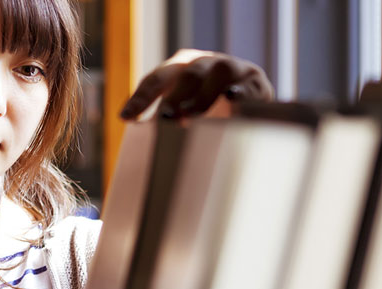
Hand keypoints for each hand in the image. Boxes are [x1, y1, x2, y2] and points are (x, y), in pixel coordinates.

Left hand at [120, 49, 274, 119]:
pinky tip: (232, 101)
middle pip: (188, 74)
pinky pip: (250, 86)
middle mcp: (204, 63)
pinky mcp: (256, 82)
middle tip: (164, 120)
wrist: (247, 102)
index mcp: (179, 68)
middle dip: (175, 96)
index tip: (125, 118)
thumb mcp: (178, 109)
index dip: (140, 98)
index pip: (156, 79)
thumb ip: (158, 118)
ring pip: (220, 73)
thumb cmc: (202, 108)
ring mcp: (232, 68)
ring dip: (205, 95)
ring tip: (192, 116)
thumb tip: (130, 134)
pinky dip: (242, 93)